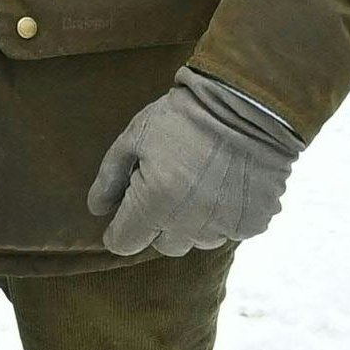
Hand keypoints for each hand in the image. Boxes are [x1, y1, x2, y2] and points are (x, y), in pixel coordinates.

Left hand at [88, 73, 303, 257]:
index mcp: (153, 202)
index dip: (121, 227)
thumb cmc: (185, 115)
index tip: (129, 209)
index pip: (123, 243)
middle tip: (170, 187)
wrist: (250, 103)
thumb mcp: (135, 135)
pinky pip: (229, 233)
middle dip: (159, 223)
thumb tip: (97, 209)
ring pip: (197, 241)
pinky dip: (225, 216)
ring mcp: (223, 226)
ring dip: (194, 222)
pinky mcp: (253, 223)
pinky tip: (228, 186)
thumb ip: (109, 176)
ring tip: (202, 185)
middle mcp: (187, 223)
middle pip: (162, 245)